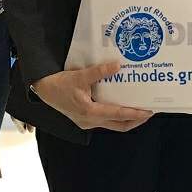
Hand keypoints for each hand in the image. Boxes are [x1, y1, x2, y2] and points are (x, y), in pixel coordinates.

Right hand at [32, 62, 152, 131]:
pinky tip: (120, 106)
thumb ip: (99, 71)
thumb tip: (117, 65)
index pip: (118, 115)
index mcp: (90, 112)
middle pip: (119, 125)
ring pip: (112, 124)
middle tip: (148, 112)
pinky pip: (104, 121)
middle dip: (135, 121)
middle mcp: (90, 121)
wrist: (43, 90)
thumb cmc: (59, 84)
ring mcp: (87, 122)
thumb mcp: (79, 76)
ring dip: (126, 119)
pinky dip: (115, 116)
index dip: (135, 114)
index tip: (148, 112)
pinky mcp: (84, 119)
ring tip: (138, 110)